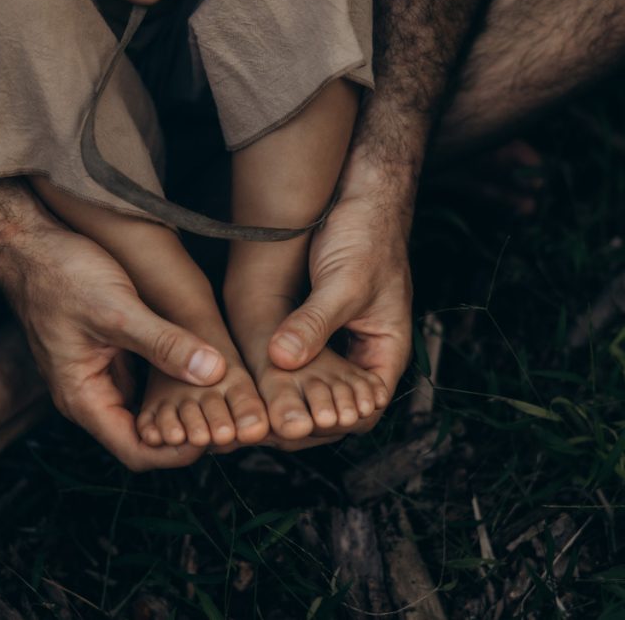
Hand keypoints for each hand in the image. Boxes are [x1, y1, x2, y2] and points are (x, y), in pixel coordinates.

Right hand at [1, 226, 226, 469]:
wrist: (29, 244)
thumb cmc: (62, 274)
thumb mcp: (117, 309)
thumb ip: (164, 343)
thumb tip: (214, 372)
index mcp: (83, 399)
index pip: (136, 452)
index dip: (179, 453)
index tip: (217, 436)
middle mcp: (90, 396)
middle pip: (145, 436)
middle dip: (187, 432)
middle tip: (229, 421)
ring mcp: (98, 376)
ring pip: (146, 408)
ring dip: (181, 408)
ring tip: (223, 401)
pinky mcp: (108, 355)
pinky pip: (143, 381)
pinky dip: (171, 382)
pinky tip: (202, 368)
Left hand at [264, 146, 415, 446]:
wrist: (361, 194)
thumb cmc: (367, 235)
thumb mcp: (344, 283)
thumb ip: (314, 323)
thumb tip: (281, 360)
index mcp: (384, 354)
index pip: (361, 412)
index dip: (327, 427)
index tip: (288, 429)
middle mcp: (359, 356)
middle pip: (329, 409)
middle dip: (295, 423)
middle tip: (250, 431)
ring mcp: (333, 344)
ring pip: (306, 390)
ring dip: (279, 404)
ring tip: (240, 418)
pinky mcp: (308, 329)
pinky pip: (291, 364)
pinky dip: (271, 377)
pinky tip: (240, 383)